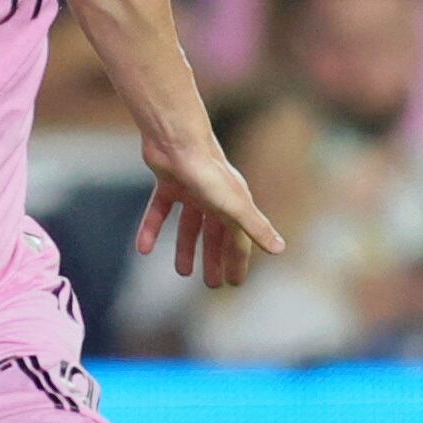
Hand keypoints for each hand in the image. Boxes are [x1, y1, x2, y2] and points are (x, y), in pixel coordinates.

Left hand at [134, 133, 286, 290]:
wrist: (176, 139)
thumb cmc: (208, 173)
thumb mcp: (234, 206)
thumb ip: (255, 228)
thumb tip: (280, 249)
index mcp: (233, 203)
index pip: (238, 239)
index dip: (237, 261)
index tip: (234, 283)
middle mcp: (214, 197)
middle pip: (216, 234)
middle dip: (215, 259)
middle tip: (212, 283)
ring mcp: (191, 189)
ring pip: (189, 224)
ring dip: (186, 248)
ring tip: (182, 272)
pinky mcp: (168, 182)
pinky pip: (159, 211)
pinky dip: (151, 229)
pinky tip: (142, 249)